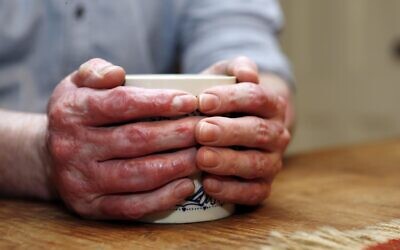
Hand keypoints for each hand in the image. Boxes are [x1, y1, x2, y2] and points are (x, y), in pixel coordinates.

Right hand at [47, 58, 198, 218]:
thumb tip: (117, 73)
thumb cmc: (78, 115)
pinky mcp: (91, 207)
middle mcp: (72, 147)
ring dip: (177, 165)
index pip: (121, 103)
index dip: (159, 102)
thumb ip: (95, 71)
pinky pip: (132, 206)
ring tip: (203, 155)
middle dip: (177, 134)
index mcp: (71, 111)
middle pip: (136, 139)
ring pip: (139, 175)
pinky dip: (163, 198)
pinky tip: (186, 185)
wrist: (51, 157)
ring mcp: (81, 181)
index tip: (189, 101)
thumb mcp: (76, 84)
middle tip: (206, 129)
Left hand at [197, 56, 292, 204]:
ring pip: (257, 163)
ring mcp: (272, 161)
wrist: (233, 124)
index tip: (203, 101)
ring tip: (202, 158)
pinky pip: (254, 192)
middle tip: (201, 131)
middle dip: (229, 132)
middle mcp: (276, 133)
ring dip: (229, 162)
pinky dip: (233, 191)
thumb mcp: (226, 76)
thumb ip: (236, 67)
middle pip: (258, 132)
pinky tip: (208, 184)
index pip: (256, 98)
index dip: (230, 99)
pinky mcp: (262, 185)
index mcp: (271, 104)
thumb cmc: (223, 99)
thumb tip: (248, 73)